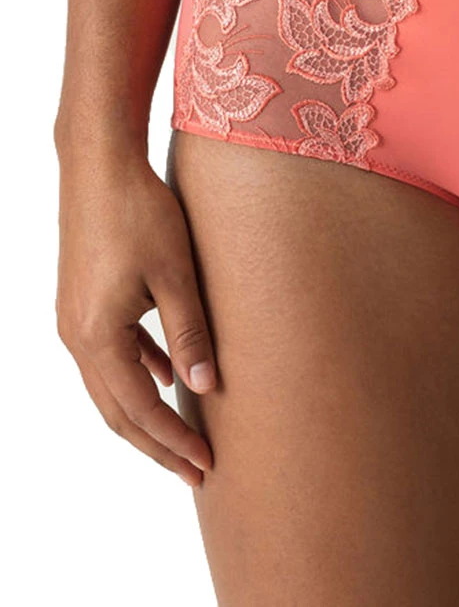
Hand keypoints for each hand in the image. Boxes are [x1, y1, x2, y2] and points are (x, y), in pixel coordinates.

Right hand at [56, 152, 216, 486]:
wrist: (99, 166)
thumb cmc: (141, 213)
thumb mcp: (176, 273)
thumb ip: (189, 331)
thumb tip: (202, 387)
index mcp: (97, 336)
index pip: (138, 409)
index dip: (172, 442)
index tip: (205, 466)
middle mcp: (76, 336)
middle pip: (117, 410)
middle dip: (157, 444)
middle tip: (196, 472)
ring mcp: (74, 319)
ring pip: (111, 386)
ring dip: (146, 414)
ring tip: (182, 437)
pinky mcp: (83, 301)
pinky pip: (109, 355)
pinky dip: (137, 374)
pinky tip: (165, 376)